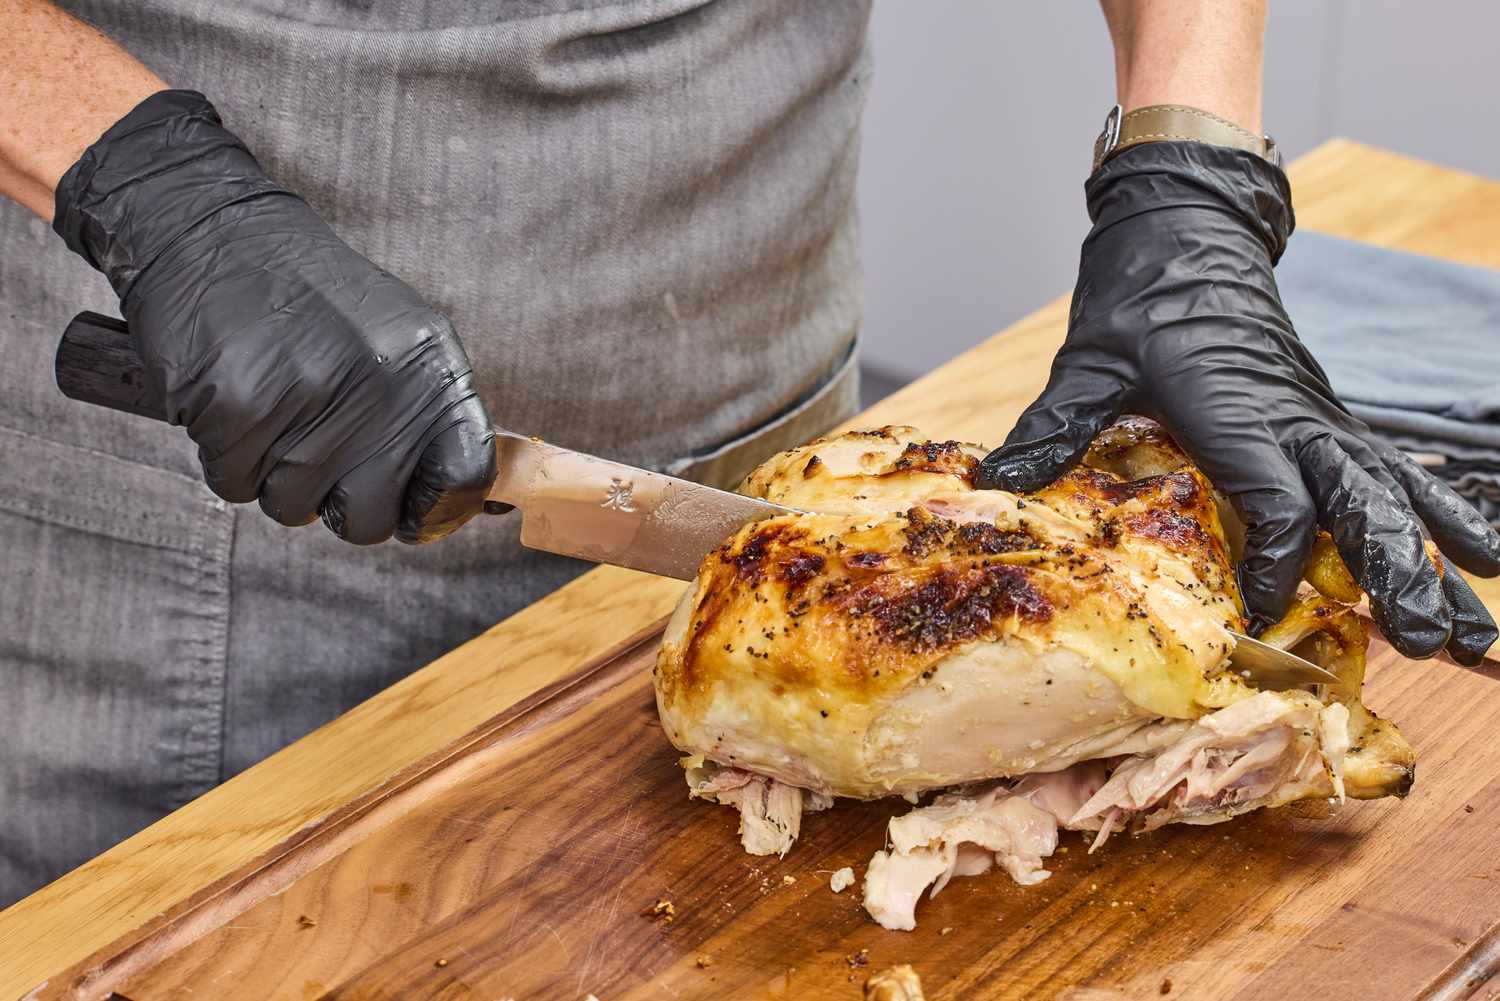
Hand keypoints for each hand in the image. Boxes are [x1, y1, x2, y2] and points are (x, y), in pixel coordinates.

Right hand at [53, 90, 494, 543]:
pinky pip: (233, 485)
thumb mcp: (396, 335)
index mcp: (431, 368)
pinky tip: (230, 399)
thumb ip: (427, 413)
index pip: (465, 476)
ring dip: (272, 474)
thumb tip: (458, 500)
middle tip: (313, 448)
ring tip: (269, 405)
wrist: (209, 228)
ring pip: (294, 508)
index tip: (410, 510)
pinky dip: (224, 456)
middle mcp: (383, 387)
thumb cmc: (306, 295)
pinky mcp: (240, 409)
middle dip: (337, 502)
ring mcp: (312, 400)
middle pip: (372, 520)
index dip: (437, 510)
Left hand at [976, 141, 1499, 663]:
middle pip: (1361, 504)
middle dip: (1399, 576)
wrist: (1187, 224)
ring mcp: (1317, 414)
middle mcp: (1293, 416)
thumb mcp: (1089, 360)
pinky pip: (1391, 468)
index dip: (1273, 566)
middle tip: (1431, 643)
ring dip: (1437, 562)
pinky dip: (1439, 511)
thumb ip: (1056, 423)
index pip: (1277, 501)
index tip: (1256, 618)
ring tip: (1477, 634)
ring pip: (1391, 495)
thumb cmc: (1137, 291)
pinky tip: (1483, 555)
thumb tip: (997, 476)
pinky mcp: (1323, 412)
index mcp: (1235, 407)